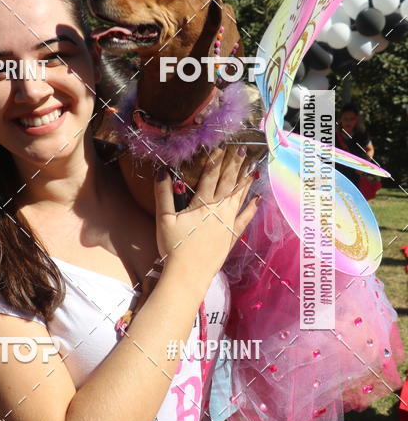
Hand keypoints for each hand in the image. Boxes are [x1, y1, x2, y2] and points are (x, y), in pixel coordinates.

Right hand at [154, 146, 259, 280]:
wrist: (188, 274)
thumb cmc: (174, 247)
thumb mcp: (163, 219)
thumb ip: (163, 194)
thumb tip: (162, 172)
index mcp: (202, 203)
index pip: (211, 176)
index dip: (216, 160)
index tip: (222, 146)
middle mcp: (219, 210)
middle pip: (228, 183)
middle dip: (234, 165)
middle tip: (241, 150)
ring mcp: (228, 223)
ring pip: (238, 197)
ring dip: (244, 182)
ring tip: (252, 168)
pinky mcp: (232, 237)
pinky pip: (244, 219)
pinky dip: (251, 208)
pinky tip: (257, 199)